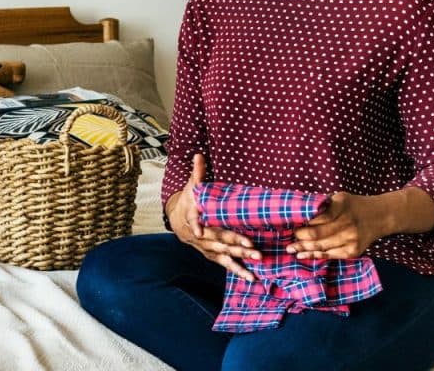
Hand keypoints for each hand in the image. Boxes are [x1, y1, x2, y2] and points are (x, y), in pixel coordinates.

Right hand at [166, 154, 260, 281]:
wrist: (177, 221)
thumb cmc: (189, 202)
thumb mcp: (190, 186)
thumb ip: (197, 173)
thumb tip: (199, 155)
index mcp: (193, 217)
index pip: (194, 221)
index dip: (196, 226)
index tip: (200, 231)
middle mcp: (200, 235)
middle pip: (216, 240)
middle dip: (234, 244)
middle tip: (253, 248)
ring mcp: (206, 247)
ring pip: (223, 254)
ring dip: (240, 260)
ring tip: (256, 263)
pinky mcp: (212, 254)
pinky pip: (225, 263)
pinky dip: (238, 270)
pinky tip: (252, 278)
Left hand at [288, 192, 385, 259]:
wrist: (380, 216)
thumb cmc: (353, 206)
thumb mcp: (339, 198)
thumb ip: (322, 205)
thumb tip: (297, 212)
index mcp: (341, 205)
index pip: (317, 217)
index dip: (302, 222)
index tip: (290, 224)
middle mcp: (347, 223)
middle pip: (316, 234)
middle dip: (299, 237)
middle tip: (287, 238)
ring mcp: (351, 239)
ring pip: (321, 246)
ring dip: (303, 248)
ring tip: (290, 248)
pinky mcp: (353, 251)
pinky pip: (330, 255)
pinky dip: (315, 256)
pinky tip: (303, 255)